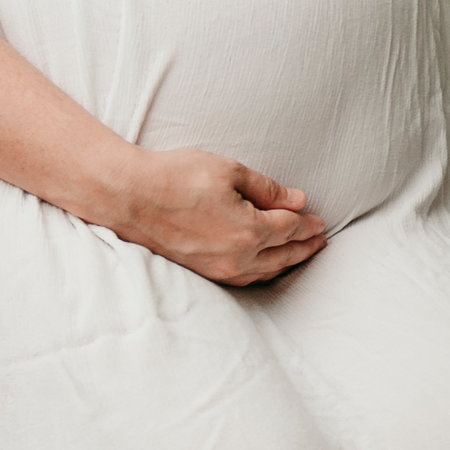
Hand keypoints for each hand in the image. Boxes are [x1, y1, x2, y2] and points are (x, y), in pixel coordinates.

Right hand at [107, 145, 327, 285]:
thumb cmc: (177, 177)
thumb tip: (298, 201)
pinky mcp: (201, 272)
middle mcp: (237, 257)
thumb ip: (268, 189)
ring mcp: (218, 269)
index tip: (320, 220)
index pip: (289, 227)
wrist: (129, 197)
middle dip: (304, 246)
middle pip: (282, 254)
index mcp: (249, 231)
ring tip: (300, 253)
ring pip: (264, 271)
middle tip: (320, 240)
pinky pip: (243, 278)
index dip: (307, 222)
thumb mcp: (229, 171)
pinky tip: (266, 266)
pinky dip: (262, 272)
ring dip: (287, 262)